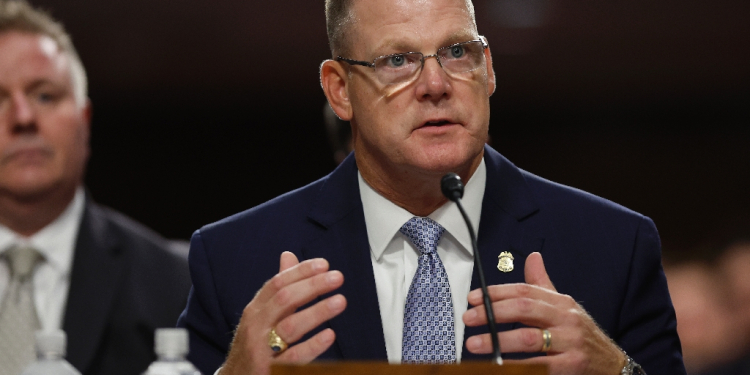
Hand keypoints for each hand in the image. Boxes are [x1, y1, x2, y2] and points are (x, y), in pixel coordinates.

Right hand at [221, 252, 346, 374]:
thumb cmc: (252, 346)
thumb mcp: (260, 316)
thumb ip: (277, 288)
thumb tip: (289, 256)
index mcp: (256, 310)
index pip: (277, 284)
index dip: (300, 272)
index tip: (324, 264)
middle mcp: (256, 327)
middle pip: (284, 300)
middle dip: (312, 286)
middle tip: (337, 278)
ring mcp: (261, 349)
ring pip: (290, 326)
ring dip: (317, 311)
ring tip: (340, 301)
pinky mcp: (269, 370)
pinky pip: (294, 357)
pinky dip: (312, 345)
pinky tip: (329, 335)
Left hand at [463, 252, 624, 374]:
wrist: (612, 364)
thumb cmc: (581, 334)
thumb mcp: (565, 307)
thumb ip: (543, 285)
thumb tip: (533, 257)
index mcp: (561, 302)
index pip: (525, 291)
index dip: (497, 293)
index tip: (474, 298)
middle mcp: (567, 318)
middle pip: (525, 309)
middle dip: (493, 313)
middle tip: (469, 318)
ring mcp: (571, 342)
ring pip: (530, 338)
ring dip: (498, 340)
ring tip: (475, 343)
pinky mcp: (572, 365)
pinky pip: (540, 365)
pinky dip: (519, 365)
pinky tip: (501, 364)